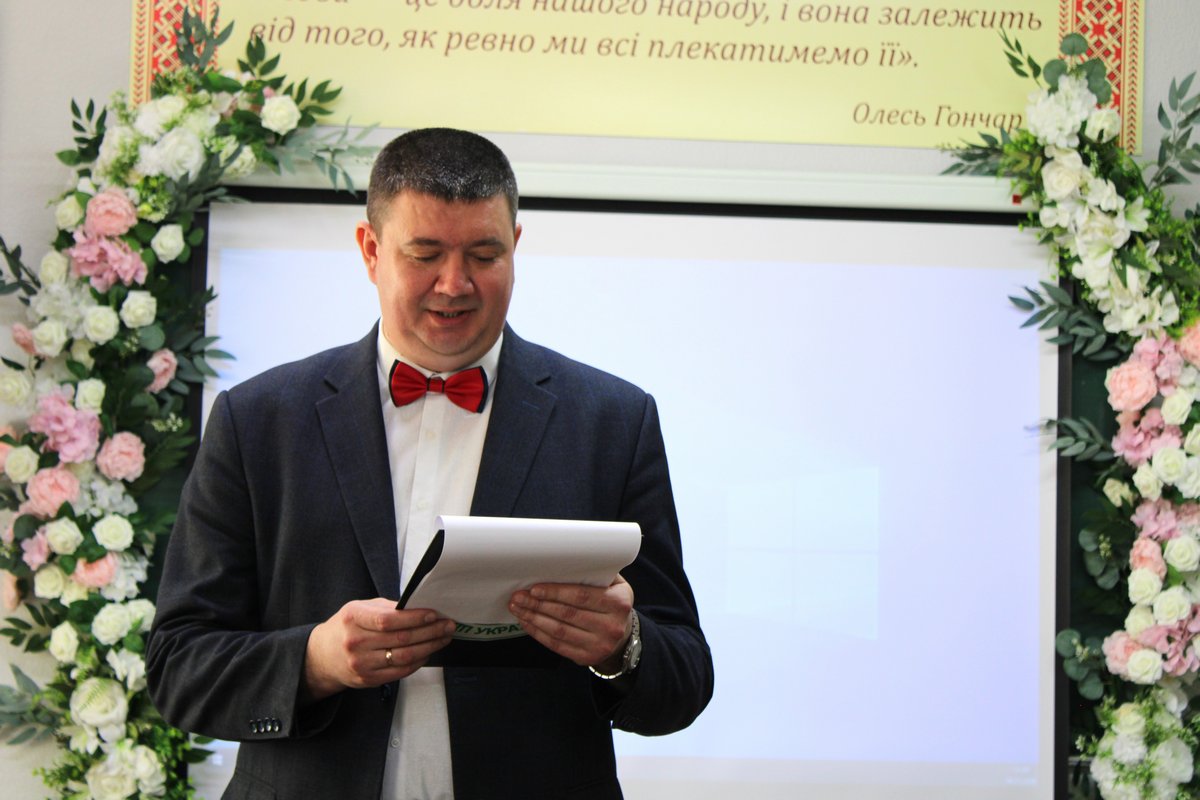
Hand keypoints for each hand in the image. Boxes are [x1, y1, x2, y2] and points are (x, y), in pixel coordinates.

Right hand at [303, 598, 454, 700]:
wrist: (323, 656)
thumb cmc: (347, 627)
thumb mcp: (360, 608)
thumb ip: (387, 608)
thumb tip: (419, 608)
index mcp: (353, 618)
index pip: (388, 620)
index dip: (415, 618)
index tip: (434, 615)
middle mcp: (355, 642)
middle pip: (401, 639)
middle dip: (430, 632)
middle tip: (448, 625)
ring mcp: (361, 663)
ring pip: (404, 657)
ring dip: (429, 647)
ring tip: (443, 638)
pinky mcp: (368, 679)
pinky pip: (400, 671)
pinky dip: (418, 662)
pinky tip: (428, 652)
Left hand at [509, 576, 633, 670]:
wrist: (622, 636)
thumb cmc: (611, 603)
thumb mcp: (615, 584)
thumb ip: (596, 573)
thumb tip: (563, 562)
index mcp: (618, 602)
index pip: (581, 596)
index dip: (555, 592)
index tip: (535, 589)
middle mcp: (611, 626)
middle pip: (567, 614)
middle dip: (538, 604)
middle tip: (519, 597)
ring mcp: (599, 645)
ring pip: (559, 631)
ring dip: (534, 619)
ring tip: (518, 608)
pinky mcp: (586, 658)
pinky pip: (557, 645)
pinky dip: (539, 633)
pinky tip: (527, 623)